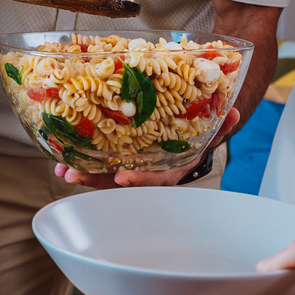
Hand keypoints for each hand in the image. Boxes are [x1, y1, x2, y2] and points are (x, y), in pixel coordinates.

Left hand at [54, 110, 241, 187]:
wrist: (189, 140)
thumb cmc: (198, 136)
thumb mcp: (212, 130)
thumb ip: (222, 124)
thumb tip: (233, 111)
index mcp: (170, 169)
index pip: (155, 179)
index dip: (139, 180)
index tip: (122, 178)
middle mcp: (148, 174)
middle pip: (120, 183)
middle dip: (97, 180)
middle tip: (74, 174)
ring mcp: (132, 169)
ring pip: (105, 177)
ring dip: (84, 174)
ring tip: (62, 169)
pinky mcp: (119, 161)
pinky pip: (100, 165)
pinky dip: (82, 162)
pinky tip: (61, 158)